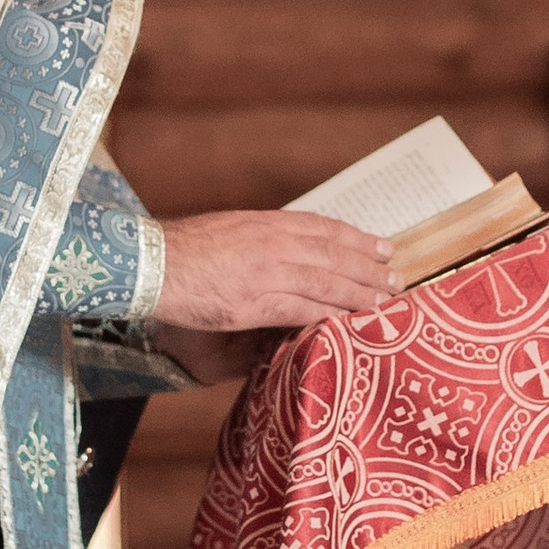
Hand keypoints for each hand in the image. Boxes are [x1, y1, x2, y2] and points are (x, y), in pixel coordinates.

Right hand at [153, 211, 396, 348]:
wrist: (150, 264)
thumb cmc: (180, 250)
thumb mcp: (227, 230)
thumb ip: (258, 238)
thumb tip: (281, 248)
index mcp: (267, 223)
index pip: (324, 228)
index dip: (357, 239)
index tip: (382, 247)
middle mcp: (274, 243)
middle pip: (335, 255)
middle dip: (370, 268)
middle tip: (398, 279)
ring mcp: (267, 272)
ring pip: (328, 283)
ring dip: (361, 295)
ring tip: (385, 305)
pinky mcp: (256, 302)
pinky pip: (305, 310)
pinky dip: (331, 317)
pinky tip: (349, 325)